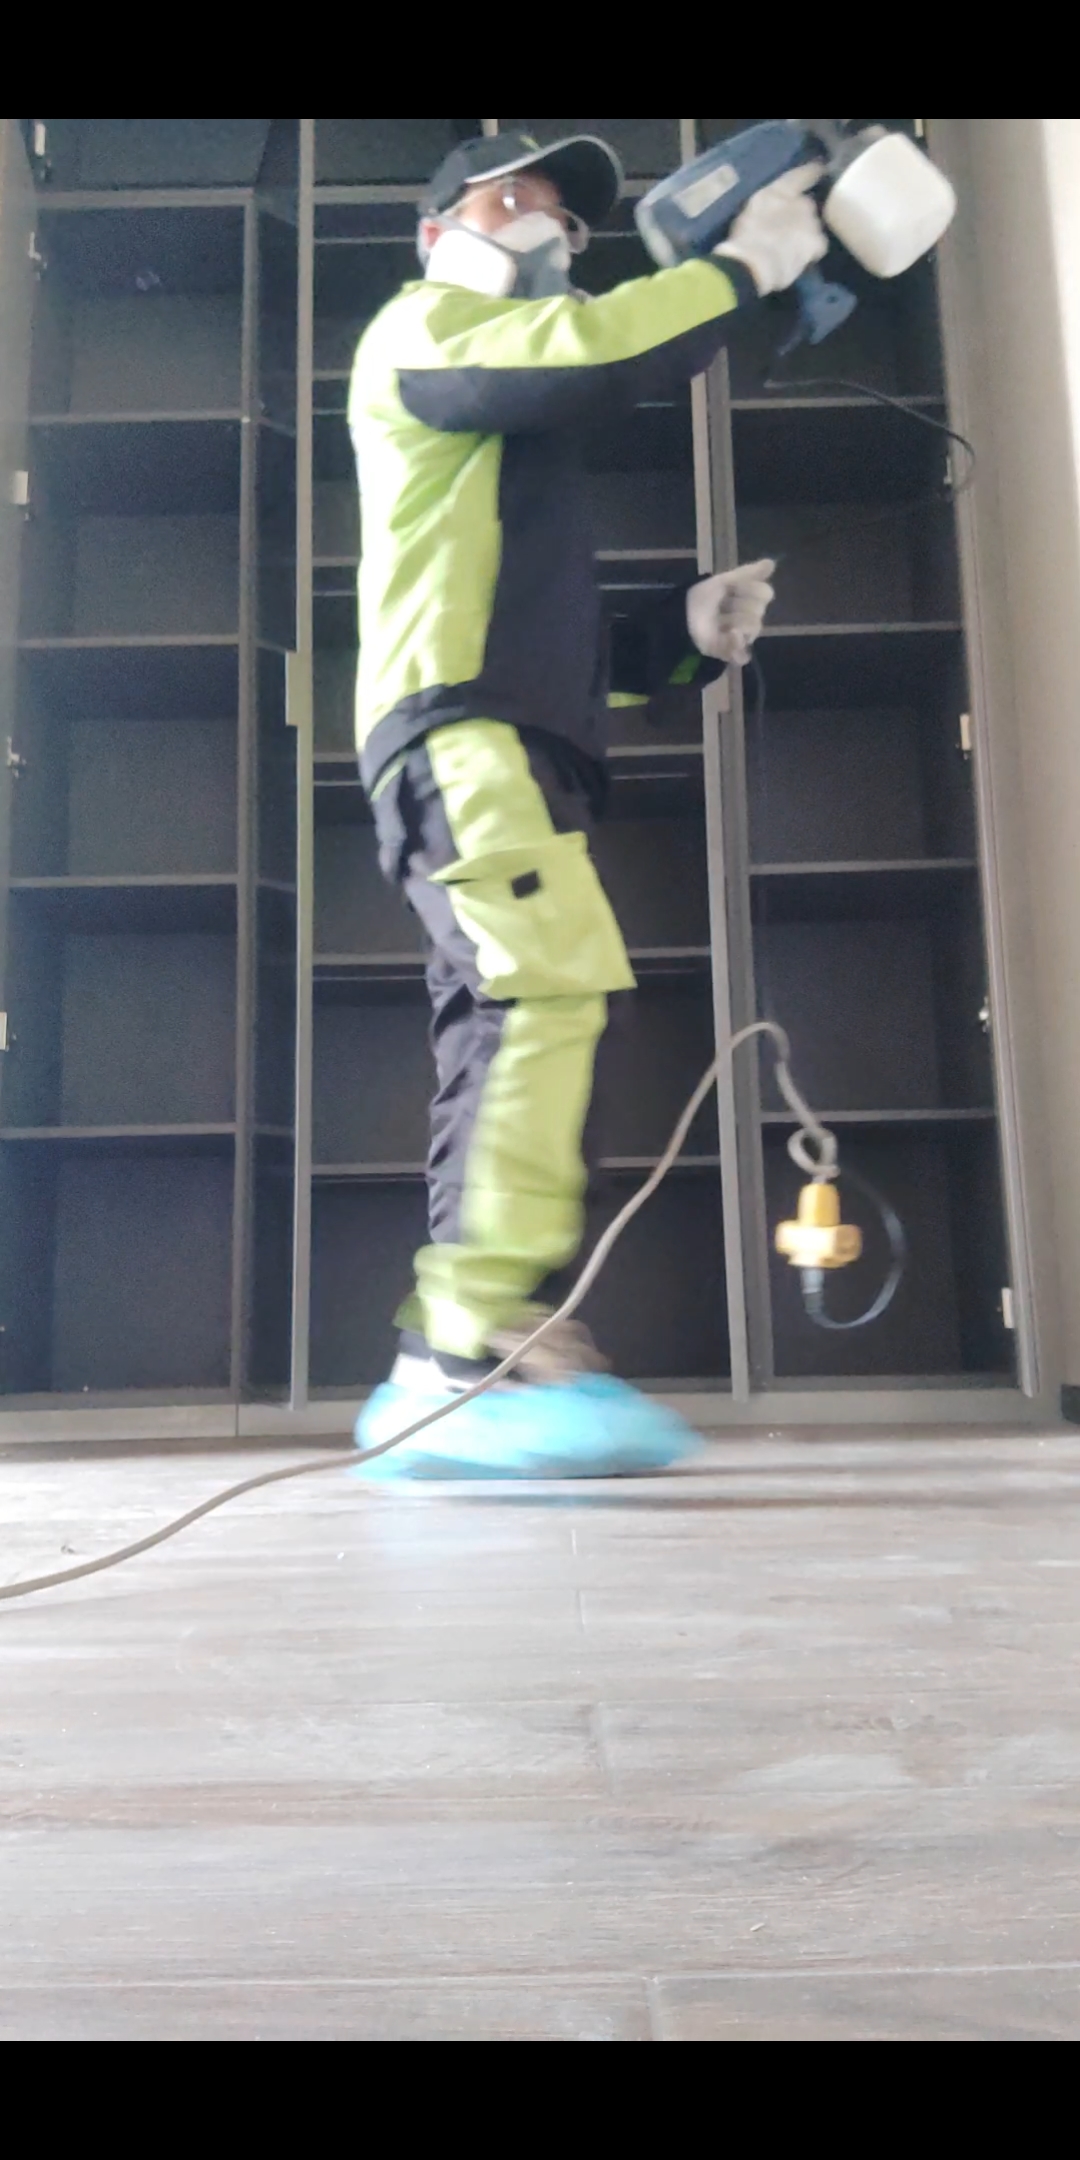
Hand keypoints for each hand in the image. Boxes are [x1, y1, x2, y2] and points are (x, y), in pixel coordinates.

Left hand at [686, 559, 775, 665]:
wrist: (683, 615)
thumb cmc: (705, 597)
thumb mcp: (725, 581)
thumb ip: (749, 573)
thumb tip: (772, 562)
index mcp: (749, 599)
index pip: (765, 593)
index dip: (751, 589)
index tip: (736, 588)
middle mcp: (748, 618)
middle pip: (759, 610)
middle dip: (741, 605)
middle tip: (725, 605)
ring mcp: (741, 636)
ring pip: (754, 627)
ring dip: (737, 619)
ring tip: (721, 619)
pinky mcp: (731, 652)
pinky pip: (743, 654)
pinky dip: (737, 642)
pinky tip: (731, 633)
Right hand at [714, 164, 827, 295]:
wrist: (754, 264)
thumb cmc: (744, 238)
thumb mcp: (750, 212)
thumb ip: (766, 204)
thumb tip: (773, 207)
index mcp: (780, 191)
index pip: (802, 174)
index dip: (812, 170)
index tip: (819, 168)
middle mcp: (800, 201)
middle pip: (807, 205)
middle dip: (800, 214)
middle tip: (787, 228)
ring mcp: (811, 222)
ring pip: (813, 226)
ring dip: (804, 233)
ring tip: (790, 247)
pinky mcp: (817, 243)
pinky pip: (817, 246)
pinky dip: (811, 252)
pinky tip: (799, 259)